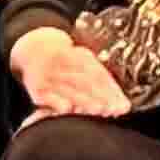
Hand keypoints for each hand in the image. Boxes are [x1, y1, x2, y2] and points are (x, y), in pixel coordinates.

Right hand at [13, 29, 130, 117]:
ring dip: (83, 100)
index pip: (100, 74)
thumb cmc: (67, 63)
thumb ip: (102, 80)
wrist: (34, 48)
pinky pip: (46, 94)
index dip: (112, 91)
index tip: (123, 105)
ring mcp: (50, 74)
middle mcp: (66, 63)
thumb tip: (125, 105)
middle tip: (113, 110)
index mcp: (82, 56)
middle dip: (101, 97)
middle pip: (86, 81)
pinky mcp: (36, 86)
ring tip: (98, 111)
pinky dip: (56, 101)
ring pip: (69, 87)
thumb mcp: (84, 62)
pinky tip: (66, 109)